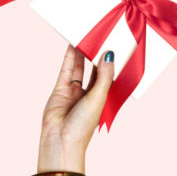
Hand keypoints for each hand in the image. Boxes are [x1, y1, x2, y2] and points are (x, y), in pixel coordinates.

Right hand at [36, 45, 113, 175]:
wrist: (60, 140)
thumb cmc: (83, 125)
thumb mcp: (98, 98)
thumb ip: (104, 76)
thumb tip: (110, 55)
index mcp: (103, 98)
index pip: (109, 75)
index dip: (111, 61)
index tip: (116, 44)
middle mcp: (90, 93)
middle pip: (94, 69)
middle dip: (97, 54)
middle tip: (101, 35)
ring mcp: (74, 91)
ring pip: (80, 67)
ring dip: (83, 53)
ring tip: (86, 35)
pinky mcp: (60, 89)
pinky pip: (66, 70)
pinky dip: (69, 58)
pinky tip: (72, 45)